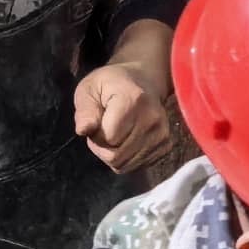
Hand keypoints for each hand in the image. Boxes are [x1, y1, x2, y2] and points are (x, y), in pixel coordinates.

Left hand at [73, 56, 186, 184]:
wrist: (145, 82)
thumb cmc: (111, 85)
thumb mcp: (89, 89)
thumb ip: (85, 110)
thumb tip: (83, 130)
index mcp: (133, 101)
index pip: (109, 138)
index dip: (96, 134)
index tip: (98, 121)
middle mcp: (152, 120)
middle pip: (116, 156)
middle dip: (103, 148)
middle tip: (104, 130)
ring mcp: (162, 135)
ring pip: (125, 165)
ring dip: (113, 154)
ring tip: (115, 135)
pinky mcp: (166, 147)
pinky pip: (136, 166)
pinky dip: (126, 158)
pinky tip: (127, 140)